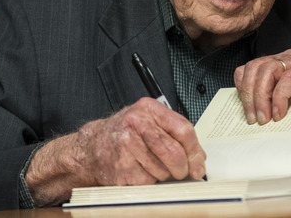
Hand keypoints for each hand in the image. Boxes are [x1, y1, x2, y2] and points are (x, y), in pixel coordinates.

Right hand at [25, 97, 205, 205]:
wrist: (92, 147)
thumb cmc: (122, 134)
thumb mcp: (148, 122)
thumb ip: (174, 134)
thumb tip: (198, 157)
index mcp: (148, 109)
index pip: (183, 129)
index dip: (194, 151)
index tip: (198, 164)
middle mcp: (136, 123)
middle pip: (173, 152)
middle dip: (182, 168)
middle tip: (182, 172)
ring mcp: (127, 145)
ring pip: (162, 169)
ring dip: (163, 175)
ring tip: (151, 166)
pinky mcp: (121, 166)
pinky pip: (148, 181)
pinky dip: (149, 181)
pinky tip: (139, 171)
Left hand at [233, 49, 290, 124]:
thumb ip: (273, 100)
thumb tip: (250, 117)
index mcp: (281, 63)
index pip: (249, 68)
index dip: (242, 88)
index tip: (244, 110)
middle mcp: (289, 57)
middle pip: (255, 68)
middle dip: (249, 96)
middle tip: (254, 120)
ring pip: (267, 70)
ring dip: (261, 97)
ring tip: (265, 119)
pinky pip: (289, 78)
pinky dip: (280, 97)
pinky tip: (280, 113)